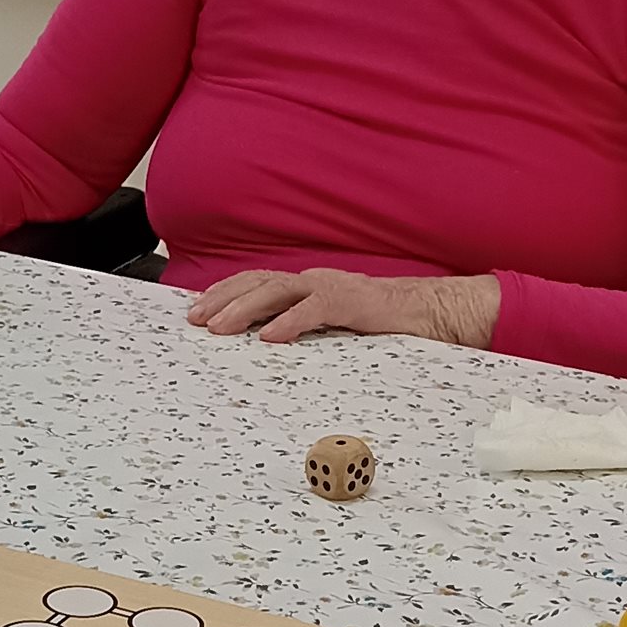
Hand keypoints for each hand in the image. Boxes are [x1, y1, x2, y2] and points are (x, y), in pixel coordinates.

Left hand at [186, 267, 501, 346]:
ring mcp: (332, 289)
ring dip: (245, 309)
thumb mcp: (333, 325)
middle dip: (222, 299)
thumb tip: (266, 344)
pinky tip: (271, 337)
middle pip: (257, 283)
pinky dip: (291, 322)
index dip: (224, 293)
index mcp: (307, 286)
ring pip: (278, 292)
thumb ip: (303, 327)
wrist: (431, 311)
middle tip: (195, 319)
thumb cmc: (382, 321)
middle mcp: (314, 281)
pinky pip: (316, 310)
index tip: (195, 309)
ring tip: (220, 327)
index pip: (256, 283)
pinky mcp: (353, 303)